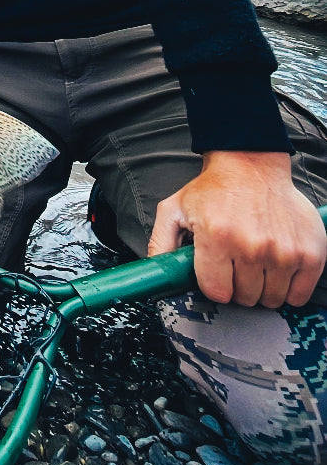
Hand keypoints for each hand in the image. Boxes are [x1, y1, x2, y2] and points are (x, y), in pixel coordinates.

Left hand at [148, 151, 325, 307]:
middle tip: (237, 263)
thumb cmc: (213, 189)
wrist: (251, 165)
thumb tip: (154, 273)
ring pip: (271, 299)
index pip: (217, 292)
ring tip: (257, 263)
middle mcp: (252, 246)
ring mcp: (284, 251)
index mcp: (217, 238)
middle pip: (245, 298)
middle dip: (238, 285)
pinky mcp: (310, 252)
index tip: (216, 273)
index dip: (214, 285)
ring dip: (263, 287)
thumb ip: (160, 243)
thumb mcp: (174, 209)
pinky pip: (300, 294)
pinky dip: (290, 288)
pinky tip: (278, 268)